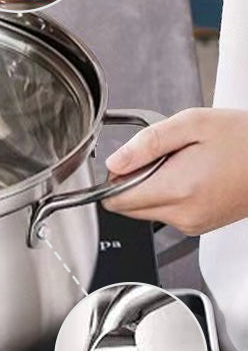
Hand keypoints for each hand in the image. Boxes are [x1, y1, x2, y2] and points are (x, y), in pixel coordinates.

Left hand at [103, 108, 247, 234]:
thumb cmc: (244, 139)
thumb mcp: (192, 124)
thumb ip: (147, 143)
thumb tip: (115, 162)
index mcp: (177, 189)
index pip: (115, 200)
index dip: (116, 177)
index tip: (132, 161)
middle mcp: (182, 214)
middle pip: (128, 208)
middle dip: (135, 182)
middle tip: (164, 159)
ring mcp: (191, 224)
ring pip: (146, 211)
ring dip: (153, 189)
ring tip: (183, 166)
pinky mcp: (198, 227)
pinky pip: (167, 214)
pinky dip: (170, 196)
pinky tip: (192, 178)